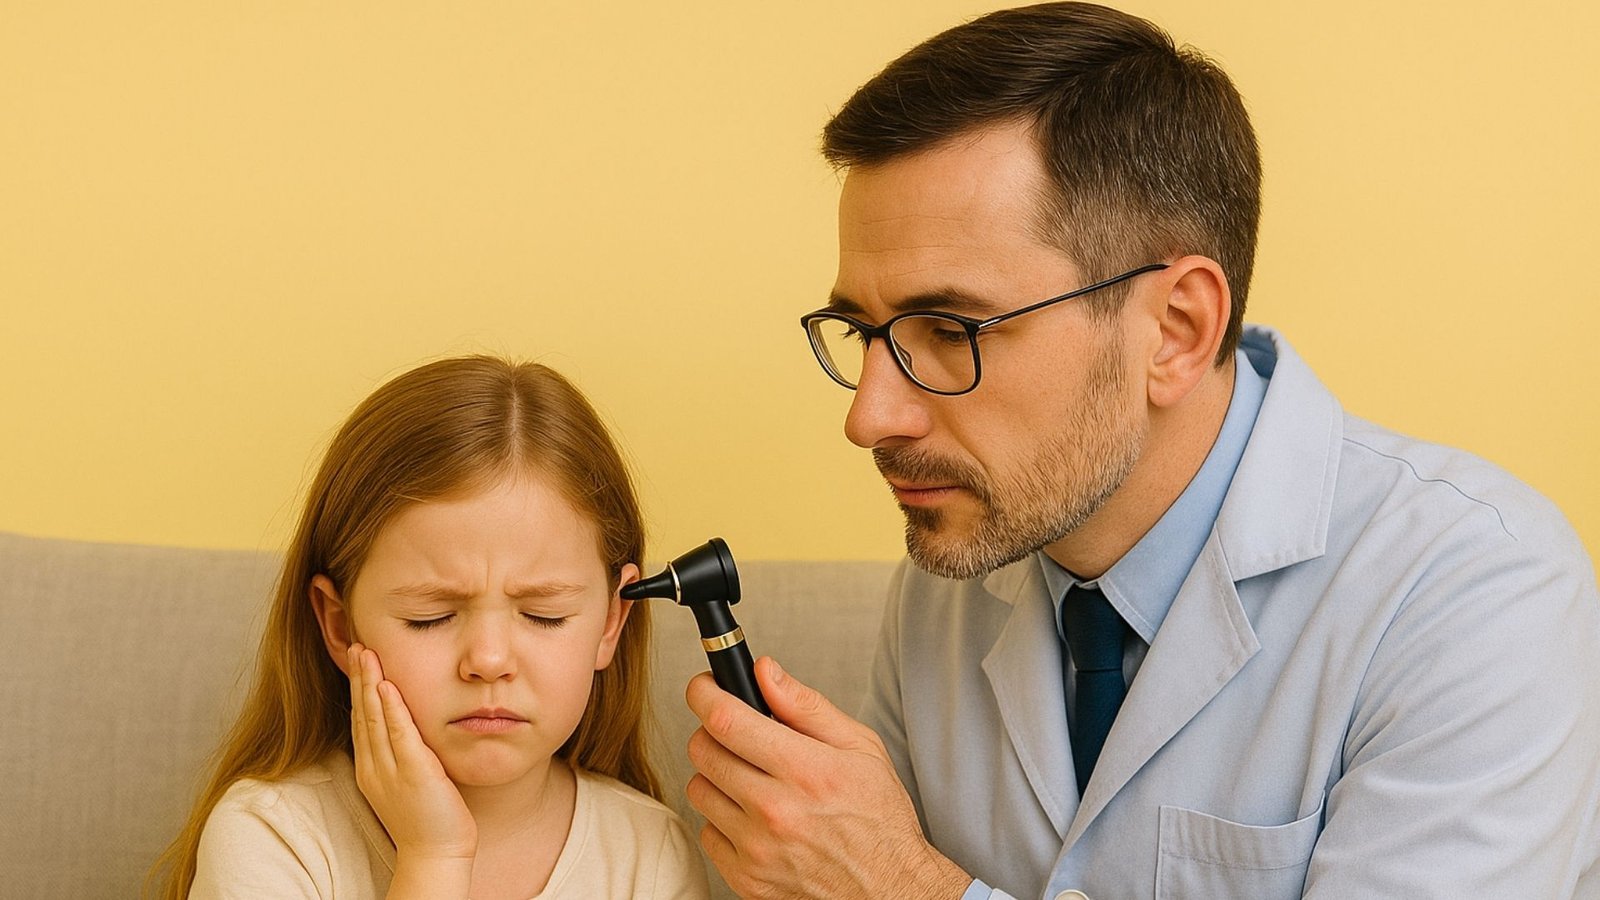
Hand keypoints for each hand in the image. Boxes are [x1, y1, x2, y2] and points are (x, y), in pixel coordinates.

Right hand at [347, 643, 477, 862]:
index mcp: (371, 769)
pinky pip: (399, 734)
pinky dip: (391, 708)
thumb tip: (407, 728)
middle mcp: (374, 767)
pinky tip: (387, 685)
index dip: (358, 689)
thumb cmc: (429, 818)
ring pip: (374, 718)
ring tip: (367, 652)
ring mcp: (390, 771)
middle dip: (359, 677)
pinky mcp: (414, 773)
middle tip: (357, 644)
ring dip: (369, 683)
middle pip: (362, 713)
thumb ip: (404, 754)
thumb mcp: (408, 781)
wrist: (436, 854)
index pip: (360, 720)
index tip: (359, 660)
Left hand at [685, 656, 969, 899]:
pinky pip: (706, 832)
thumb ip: (806, 706)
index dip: (704, 693)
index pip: (726, 719)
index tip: (704, 687)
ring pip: (698, 790)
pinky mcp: (745, 878)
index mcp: (804, 771)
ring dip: (716, 775)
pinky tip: (753, 815)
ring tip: (750, 777)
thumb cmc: (878, 818)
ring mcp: (756, 848)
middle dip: (712, 730)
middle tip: (736, 732)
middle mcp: (774, 811)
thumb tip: (765, 672)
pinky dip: (722, 819)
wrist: (888, 887)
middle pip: (702, 751)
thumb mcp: (859, 747)